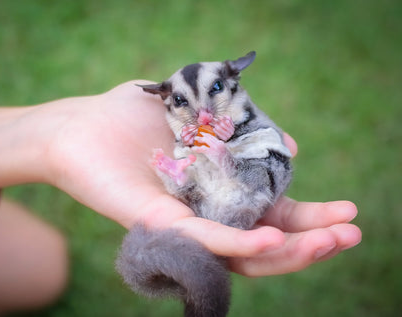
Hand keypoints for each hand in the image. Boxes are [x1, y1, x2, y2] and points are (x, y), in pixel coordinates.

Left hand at [44, 81, 360, 275]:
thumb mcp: (202, 112)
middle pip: (265, 243)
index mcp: (218, 191)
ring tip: (330, 241)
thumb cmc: (135, 116)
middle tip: (351, 234)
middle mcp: (205, 214)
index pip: (271, 215)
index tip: (348, 211)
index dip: (310, 218)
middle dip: (312, 241)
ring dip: (289, 252)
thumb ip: (246, 127)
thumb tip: (292, 146)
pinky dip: (241, 244)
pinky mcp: (158, 226)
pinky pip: (204, 241)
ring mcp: (183, 225)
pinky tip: (275, 239)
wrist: (79, 125)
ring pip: (242, 255)